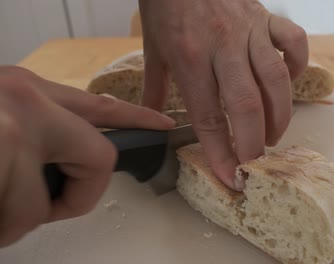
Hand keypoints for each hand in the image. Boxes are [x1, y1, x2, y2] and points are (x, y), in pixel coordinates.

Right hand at [0, 66, 174, 246]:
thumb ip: (37, 132)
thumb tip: (58, 167)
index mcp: (29, 91)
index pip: (101, 107)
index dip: (137, 120)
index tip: (164, 126)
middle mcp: (30, 99)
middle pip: (100, 158)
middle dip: (79, 195)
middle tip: (48, 207)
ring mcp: (20, 122)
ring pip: (53, 195)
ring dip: (19, 215)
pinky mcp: (5, 145)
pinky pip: (21, 212)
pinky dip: (2, 222)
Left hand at [139, 0, 307, 189]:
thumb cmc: (165, 5)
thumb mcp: (153, 48)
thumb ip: (155, 88)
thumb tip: (153, 123)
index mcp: (189, 58)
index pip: (209, 116)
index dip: (222, 152)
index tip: (232, 178)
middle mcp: (222, 46)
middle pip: (247, 104)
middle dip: (255, 142)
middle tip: (256, 162)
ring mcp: (249, 29)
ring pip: (276, 80)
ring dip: (280, 115)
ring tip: (273, 134)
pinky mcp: (266, 16)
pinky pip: (294, 42)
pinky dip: (297, 66)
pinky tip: (287, 83)